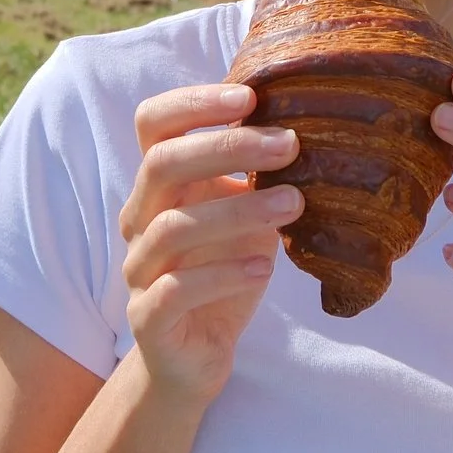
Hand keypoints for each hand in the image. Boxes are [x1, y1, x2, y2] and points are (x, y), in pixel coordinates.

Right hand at [119, 84, 300, 411]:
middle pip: (162, 164)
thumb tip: (313, 122)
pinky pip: (174, 289)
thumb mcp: (245, 216)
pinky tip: (264, 267)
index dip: (194, 103)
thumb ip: (257, 175)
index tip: (250, 97)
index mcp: (159, 186)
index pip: (154, 124)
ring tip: (294, 205)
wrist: (194, 356)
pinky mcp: (148, 319)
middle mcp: (139, 220)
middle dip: (227, 146)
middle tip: (290, 144)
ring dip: (238, 209)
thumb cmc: (224, 271)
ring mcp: (139, 269)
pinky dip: (223, 274)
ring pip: (173, 226)